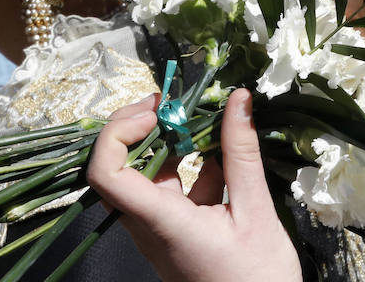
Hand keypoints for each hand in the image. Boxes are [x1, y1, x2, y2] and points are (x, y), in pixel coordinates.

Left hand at [86, 88, 301, 281]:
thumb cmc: (258, 279)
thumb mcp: (256, 211)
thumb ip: (242, 154)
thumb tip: (238, 100)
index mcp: (161, 222)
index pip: (106, 173)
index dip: (118, 133)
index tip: (155, 111)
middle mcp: (148, 225)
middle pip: (118, 166)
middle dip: (140, 125)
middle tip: (172, 103)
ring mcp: (158, 228)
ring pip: (145, 174)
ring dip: (167, 141)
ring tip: (199, 118)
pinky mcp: (174, 229)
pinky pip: (169, 187)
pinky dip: (189, 163)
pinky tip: (218, 150)